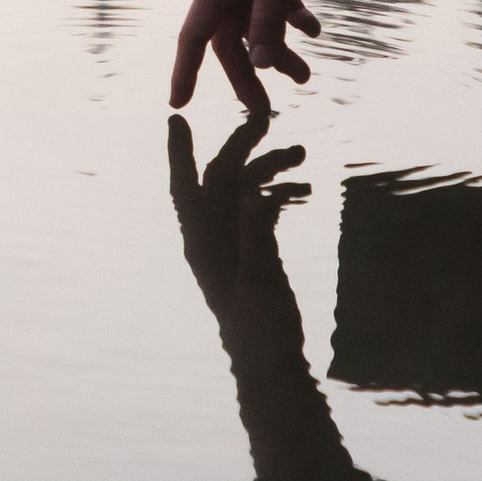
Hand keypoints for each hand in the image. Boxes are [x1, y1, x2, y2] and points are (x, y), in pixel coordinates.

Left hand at [167, 111, 309, 332]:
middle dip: (242, 146)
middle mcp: (212, 235)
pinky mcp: (251, 249)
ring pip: (245, 190)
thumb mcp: (258, 281)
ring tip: (303, 154)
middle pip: (220, 178)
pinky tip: (306, 188)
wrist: (268, 362)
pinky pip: (260, 209)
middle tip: (267, 118)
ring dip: (269, 169)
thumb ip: (256, 236)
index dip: (179, 152)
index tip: (175, 119)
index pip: (185, 187)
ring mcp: (232, 240)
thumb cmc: (257, 328)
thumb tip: (254, 191)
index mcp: (202, 241)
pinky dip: (279, 193)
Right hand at [170, 0, 325, 113]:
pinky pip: (276, 4)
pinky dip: (292, 19)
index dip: (185, 74)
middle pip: (230, 42)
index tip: (179, 105)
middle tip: (263, 111)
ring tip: (306, 78)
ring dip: (278, 51)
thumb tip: (258, 65)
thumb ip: (268, 18)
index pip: (193, 40)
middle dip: (246, 76)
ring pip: (257, 26)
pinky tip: (314, 31)